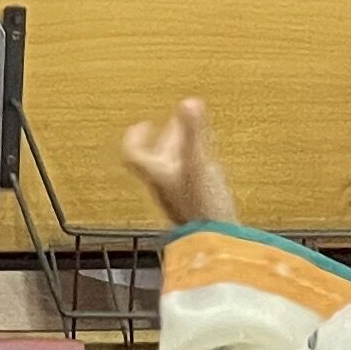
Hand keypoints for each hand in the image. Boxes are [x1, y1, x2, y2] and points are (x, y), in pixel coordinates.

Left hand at [120, 99, 236, 225]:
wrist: (216, 247)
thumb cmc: (201, 207)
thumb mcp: (197, 164)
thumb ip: (193, 133)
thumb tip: (189, 101)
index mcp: (157, 174)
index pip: (134, 155)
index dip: (135, 138)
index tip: (142, 124)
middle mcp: (163, 187)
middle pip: (156, 161)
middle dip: (165, 140)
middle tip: (171, 124)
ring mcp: (178, 201)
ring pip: (174, 172)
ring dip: (180, 153)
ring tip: (191, 139)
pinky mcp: (195, 211)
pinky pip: (189, 184)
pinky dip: (194, 168)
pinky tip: (207, 167)